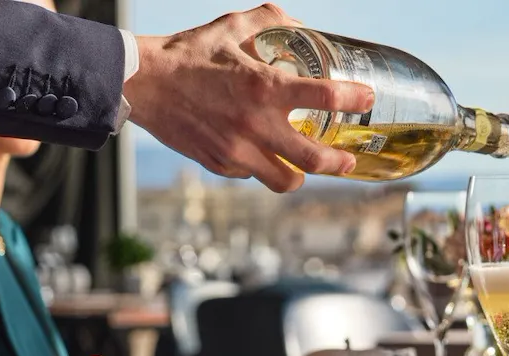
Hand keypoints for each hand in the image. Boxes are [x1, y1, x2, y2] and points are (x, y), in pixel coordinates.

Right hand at [125, 3, 375, 192]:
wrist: (143, 83)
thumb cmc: (188, 54)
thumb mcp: (233, 27)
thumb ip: (271, 22)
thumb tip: (299, 24)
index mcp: (264, 87)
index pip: (327, 97)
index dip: (354, 99)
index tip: (365, 98)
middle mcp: (255, 124)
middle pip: (314, 159)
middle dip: (339, 162)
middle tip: (348, 159)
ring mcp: (237, 150)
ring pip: (285, 180)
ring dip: (301, 174)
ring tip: (306, 166)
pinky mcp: (219, 164)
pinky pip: (252, 175)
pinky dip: (262, 167)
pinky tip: (262, 154)